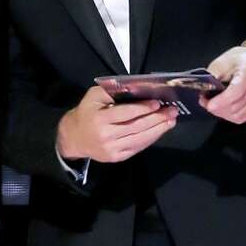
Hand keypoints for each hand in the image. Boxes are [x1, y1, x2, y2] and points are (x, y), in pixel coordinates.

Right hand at [58, 85, 178, 163]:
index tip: (157, 103)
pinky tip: (159, 131)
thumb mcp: (93, 96)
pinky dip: (150, 139)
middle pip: (136, 127)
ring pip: (139, 139)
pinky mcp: (116, 157)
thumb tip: (135, 88)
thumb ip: (111, 91)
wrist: (74, 138)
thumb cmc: (86, 112)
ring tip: (170, 121)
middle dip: (156, 119)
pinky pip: (137, 148)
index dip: (142, 109)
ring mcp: (112, 149)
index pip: (125, 114)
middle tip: (171, 111)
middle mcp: (106, 136)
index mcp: (99, 119)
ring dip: (158, 130)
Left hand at [201, 44, 245, 123]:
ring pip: (238, 116)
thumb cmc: (242, 58)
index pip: (235, 94)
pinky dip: (230, 116)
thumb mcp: (223, 60)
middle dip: (216, 108)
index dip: (219, 102)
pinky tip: (223, 109)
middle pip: (235, 107)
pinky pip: (242, 118)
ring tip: (213, 104)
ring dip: (221, 113)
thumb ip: (212, 74)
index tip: (207, 102)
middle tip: (205, 101)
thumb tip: (203, 87)